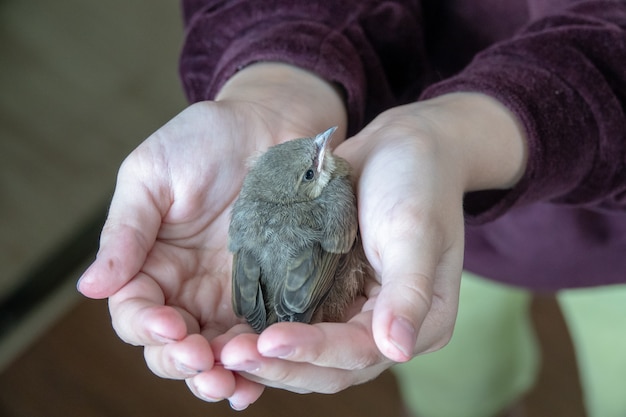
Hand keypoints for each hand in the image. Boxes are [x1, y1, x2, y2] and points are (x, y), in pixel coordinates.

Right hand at [77, 63, 347, 408]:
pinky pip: (260, 336)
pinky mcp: (272, 292)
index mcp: (151, 262)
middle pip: (174, 344)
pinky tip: (263, 377)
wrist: (269, 125)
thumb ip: (126, 232)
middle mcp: (187, 286)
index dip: (146, 327)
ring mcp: (230, 294)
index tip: (169, 327)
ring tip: (233, 383)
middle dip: (183, 362)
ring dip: (220, 373)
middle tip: (204, 364)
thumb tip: (89, 287)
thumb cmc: (205, 140)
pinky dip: (258, 361)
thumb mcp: (153, 176)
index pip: (136, 311)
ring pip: (216, 351)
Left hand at [215, 92, 526, 395]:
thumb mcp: (416, 231)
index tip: (268, 342)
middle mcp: (384, 328)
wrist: (399, 146)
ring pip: (306, 355)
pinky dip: (264, 333)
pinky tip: (230, 332)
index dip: (314, 351)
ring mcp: (352, 313)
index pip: (360, 352)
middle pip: (329, 367)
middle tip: (229, 357)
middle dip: (280, 366)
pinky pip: (293, 324)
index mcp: (421, 324)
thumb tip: (397, 351)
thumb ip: (408, 292)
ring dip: (266, 357)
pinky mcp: (326, 295)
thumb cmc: (417, 181)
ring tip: (221, 351)